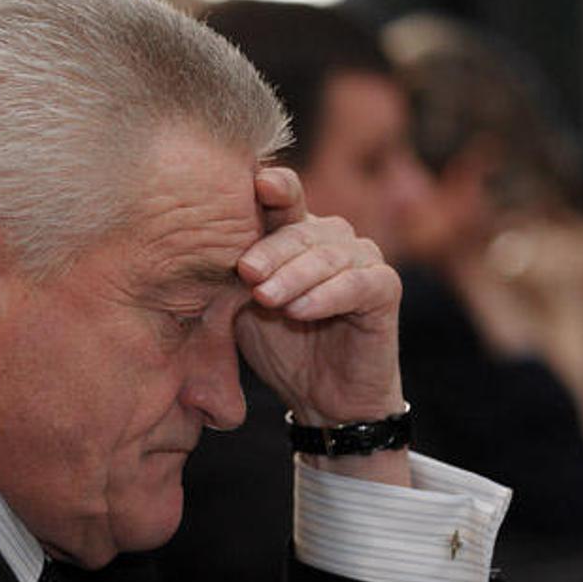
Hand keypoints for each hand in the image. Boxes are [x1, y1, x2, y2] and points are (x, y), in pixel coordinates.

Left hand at [234, 168, 403, 425]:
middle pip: (299, 230)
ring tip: (268, 299)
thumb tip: (197, 248)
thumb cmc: (279, 343)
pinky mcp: (385, 287)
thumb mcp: (244, 306)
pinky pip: (357, 284)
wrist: (321, 396)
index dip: (273, 188)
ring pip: (326, 256)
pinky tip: (300, 311)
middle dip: (270, 251)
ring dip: (294, 276)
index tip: (258, 185)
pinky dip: (326, 296)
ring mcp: (362, 257)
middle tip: (247, 273)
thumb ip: (234, 274)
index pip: (282, 199)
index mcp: (293, 230)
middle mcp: (330, 236)